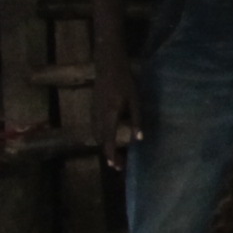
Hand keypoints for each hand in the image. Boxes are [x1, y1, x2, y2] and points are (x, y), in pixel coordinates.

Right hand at [94, 51, 139, 166]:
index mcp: (110, 115)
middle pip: (101, 141)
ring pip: (96, 135)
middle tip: (119, 166)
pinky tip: (109, 140)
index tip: (117, 166)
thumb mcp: (135, 100)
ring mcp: (93, 112)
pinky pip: (95, 128)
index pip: (108, 140)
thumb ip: (137, 120)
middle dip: (109, 154)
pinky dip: (101, 138)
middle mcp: (98, 116)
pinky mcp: (92, 109)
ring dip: (104, 147)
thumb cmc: (125, 82)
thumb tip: (139, 139)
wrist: (108, 66)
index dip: (112, 154)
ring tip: (115, 156)